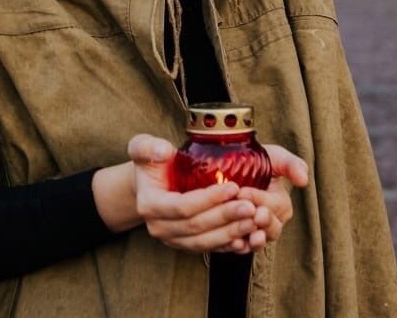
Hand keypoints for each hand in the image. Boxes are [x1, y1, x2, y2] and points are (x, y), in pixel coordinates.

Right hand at [127, 134, 263, 253]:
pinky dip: (230, 245)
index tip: (234, 187)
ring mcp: (173, 240)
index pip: (182, 206)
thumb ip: (147, 146)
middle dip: (225, 217)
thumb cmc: (151, 162)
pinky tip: (248, 237)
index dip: (209, 199)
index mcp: (149, 205)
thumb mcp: (142, 147)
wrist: (150, 184)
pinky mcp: (187, 246)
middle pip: (196, 227)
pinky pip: (210, 249)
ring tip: (254, 220)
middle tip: (251, 207)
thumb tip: (164, 151)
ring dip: (231, 233)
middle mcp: (159, 228)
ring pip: (205, 242)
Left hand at [233, 144, 307, 249]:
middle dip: (262, 221)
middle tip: (250, 214)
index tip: (243, 192)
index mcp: (281, 204)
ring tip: (250, 237)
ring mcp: (255, 233)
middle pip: (272, 227)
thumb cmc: (254, 161)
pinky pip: (242, 249)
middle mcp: (271, 221)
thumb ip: (290, 164)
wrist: (226, 168)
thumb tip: (304, 181)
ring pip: (260, 241)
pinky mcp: (239, 240)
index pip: (276, 205)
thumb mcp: (274, 157)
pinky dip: (240, 248)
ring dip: (256, 240)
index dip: (260, 199)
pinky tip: (234, 244)